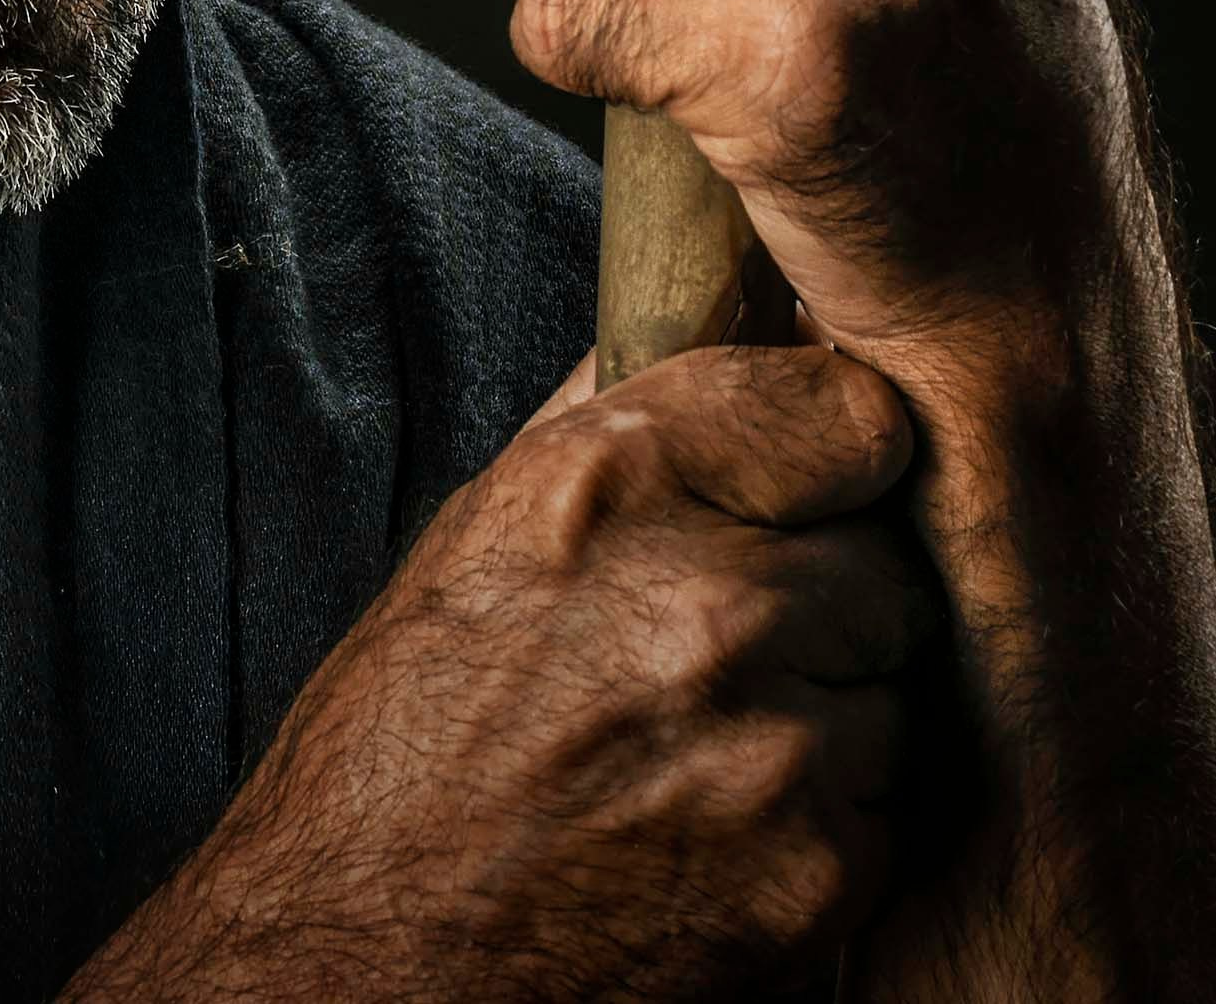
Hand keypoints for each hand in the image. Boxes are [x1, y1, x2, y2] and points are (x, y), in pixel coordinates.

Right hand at [66, 341, 937, 1001]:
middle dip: (829, 598)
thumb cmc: (406, 739)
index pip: (853, 409)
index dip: (840, 449)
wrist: (368, 954)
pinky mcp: (816, 874)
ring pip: (894, 689)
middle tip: (724, 646)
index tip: (818, 480)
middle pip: (886, 557)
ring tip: (701, 745)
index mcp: (613, 483)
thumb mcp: (481, 534)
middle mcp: (707, 597)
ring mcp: (773, 744)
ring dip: (831, 715)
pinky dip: (823, 825)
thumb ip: (609, 427)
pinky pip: (884, 810)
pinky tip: (711, 829)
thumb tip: (702, 321)